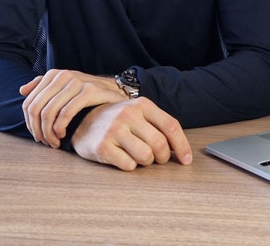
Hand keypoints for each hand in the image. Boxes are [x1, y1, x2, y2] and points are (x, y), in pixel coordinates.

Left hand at [20, 69, 124, 147]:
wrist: (116, 91)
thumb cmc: (87, 93)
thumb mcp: (64, 87)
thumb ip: (43, 87)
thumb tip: (22, 90)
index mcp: (53, 75)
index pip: (29, 103)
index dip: (30, 124)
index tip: (38, 137)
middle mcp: (62, 75)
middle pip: (36, 109)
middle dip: (38, 130)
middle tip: (45, 142)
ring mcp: (76, 82)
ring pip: (49, 112)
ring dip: (49, 133)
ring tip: (55, 142)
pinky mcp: (89, 90)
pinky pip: (66, 112)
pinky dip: (61, 127)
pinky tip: (63, 135)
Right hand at [72, 98, 192, 170]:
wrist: (83, 120)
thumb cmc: (118, 120)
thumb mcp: (139, 114)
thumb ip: (159, 126)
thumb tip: (181, 151)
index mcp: (142, 104)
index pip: (170, 126)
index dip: (182, 146)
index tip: (186, 160)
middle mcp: (128, 114)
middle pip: (159, 144)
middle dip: (162, 157)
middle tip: (156, 158)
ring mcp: (114, 130)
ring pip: (145, 156)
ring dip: (146, 162)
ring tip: (139, 156)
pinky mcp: (102, 147)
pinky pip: (128, 165)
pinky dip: (130, 166)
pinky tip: (123, 157)